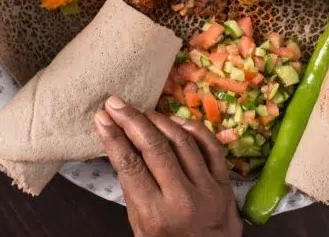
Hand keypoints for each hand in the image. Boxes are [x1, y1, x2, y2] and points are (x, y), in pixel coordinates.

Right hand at [94, 96, 241, 236]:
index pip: (130, 165)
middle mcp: (183, 200)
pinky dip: (192, 129)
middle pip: (154, 147)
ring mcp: (208, 190)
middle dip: (131, 120)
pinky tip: (175, 120)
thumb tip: (120, 146)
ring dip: (159, 120)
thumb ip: (133, 190)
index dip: (113, 137)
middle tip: (115, 103)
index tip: (101, 118)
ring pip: (182, 141)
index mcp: (156, 215)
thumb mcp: (141, 227)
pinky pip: (211, 146)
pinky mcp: (226, 184)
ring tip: (141, 111)